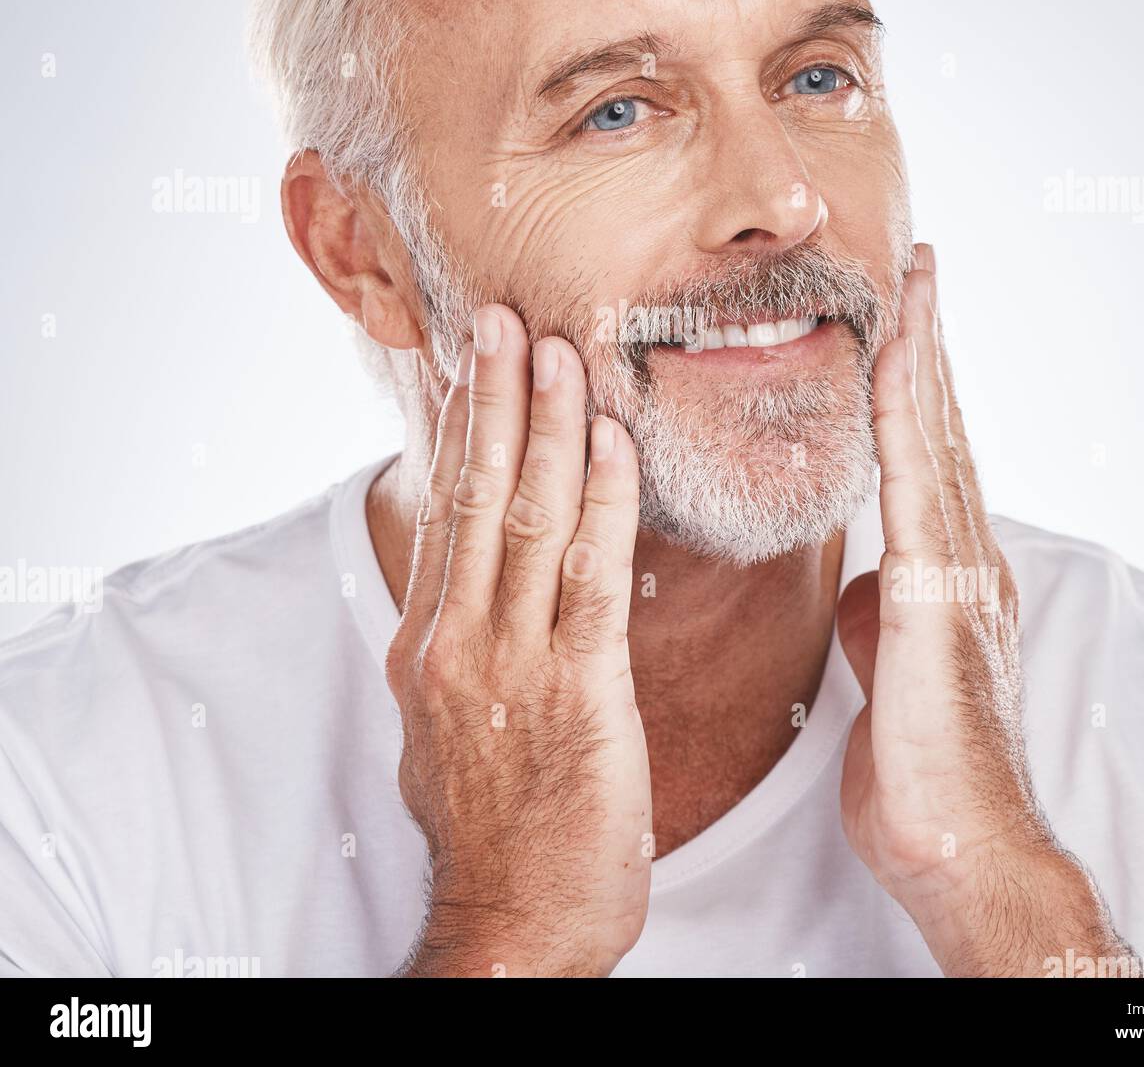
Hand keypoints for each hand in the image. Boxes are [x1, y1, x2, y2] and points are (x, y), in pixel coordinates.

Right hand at [385, 305, 651, 977]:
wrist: (513, 925)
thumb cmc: (496, 829)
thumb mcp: (448, 728)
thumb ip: (461, 646)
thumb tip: (474, 589)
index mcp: (428, 644)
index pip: (445, 513)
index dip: (461, 430)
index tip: (471, 364)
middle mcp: (456, 639)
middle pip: (478, 494)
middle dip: (494, 399)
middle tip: (504, 319)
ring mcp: (511, 662)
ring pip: (531, 517)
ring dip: (548, 425)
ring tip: (557, 349)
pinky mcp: (577, 689)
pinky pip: (594, 574)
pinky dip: (605, 498)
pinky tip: (614, 441)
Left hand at [838, 244, 1143, 975]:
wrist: (958, 844)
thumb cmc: (921, 768)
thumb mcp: (885, 670)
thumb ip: (877, 613)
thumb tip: (858, 581)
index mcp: (944, 571)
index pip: (928, 457)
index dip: (917, 385)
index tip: (901, 320)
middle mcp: (962, 555)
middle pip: (940, 427)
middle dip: (929, 343)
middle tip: (918, 265)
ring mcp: (958, 569)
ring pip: (936, 436)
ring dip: (924, 352)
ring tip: (916, 279)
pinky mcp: (939, 594)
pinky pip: (915, 481)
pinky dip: (905, 412)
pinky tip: (895, 358)